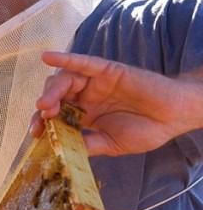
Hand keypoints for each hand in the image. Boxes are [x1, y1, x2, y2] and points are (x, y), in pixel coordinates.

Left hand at [29, 51, 202, 156]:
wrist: (174, 117)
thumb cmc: (147, 130)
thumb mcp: (111, 144)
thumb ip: (88, 145)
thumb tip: (61, 153)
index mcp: (83, 116)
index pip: (56, 117)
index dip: (43, 124)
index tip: (34, 134)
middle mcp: (85, 97)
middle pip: (56, 97)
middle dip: (44, 107)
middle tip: (42, 117)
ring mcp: (96, 83)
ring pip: (66, 80)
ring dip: (52, 90)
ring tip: (45, 104)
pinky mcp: (108, 70)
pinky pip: (84, 63)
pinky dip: (66, 58)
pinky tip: (48, 56)